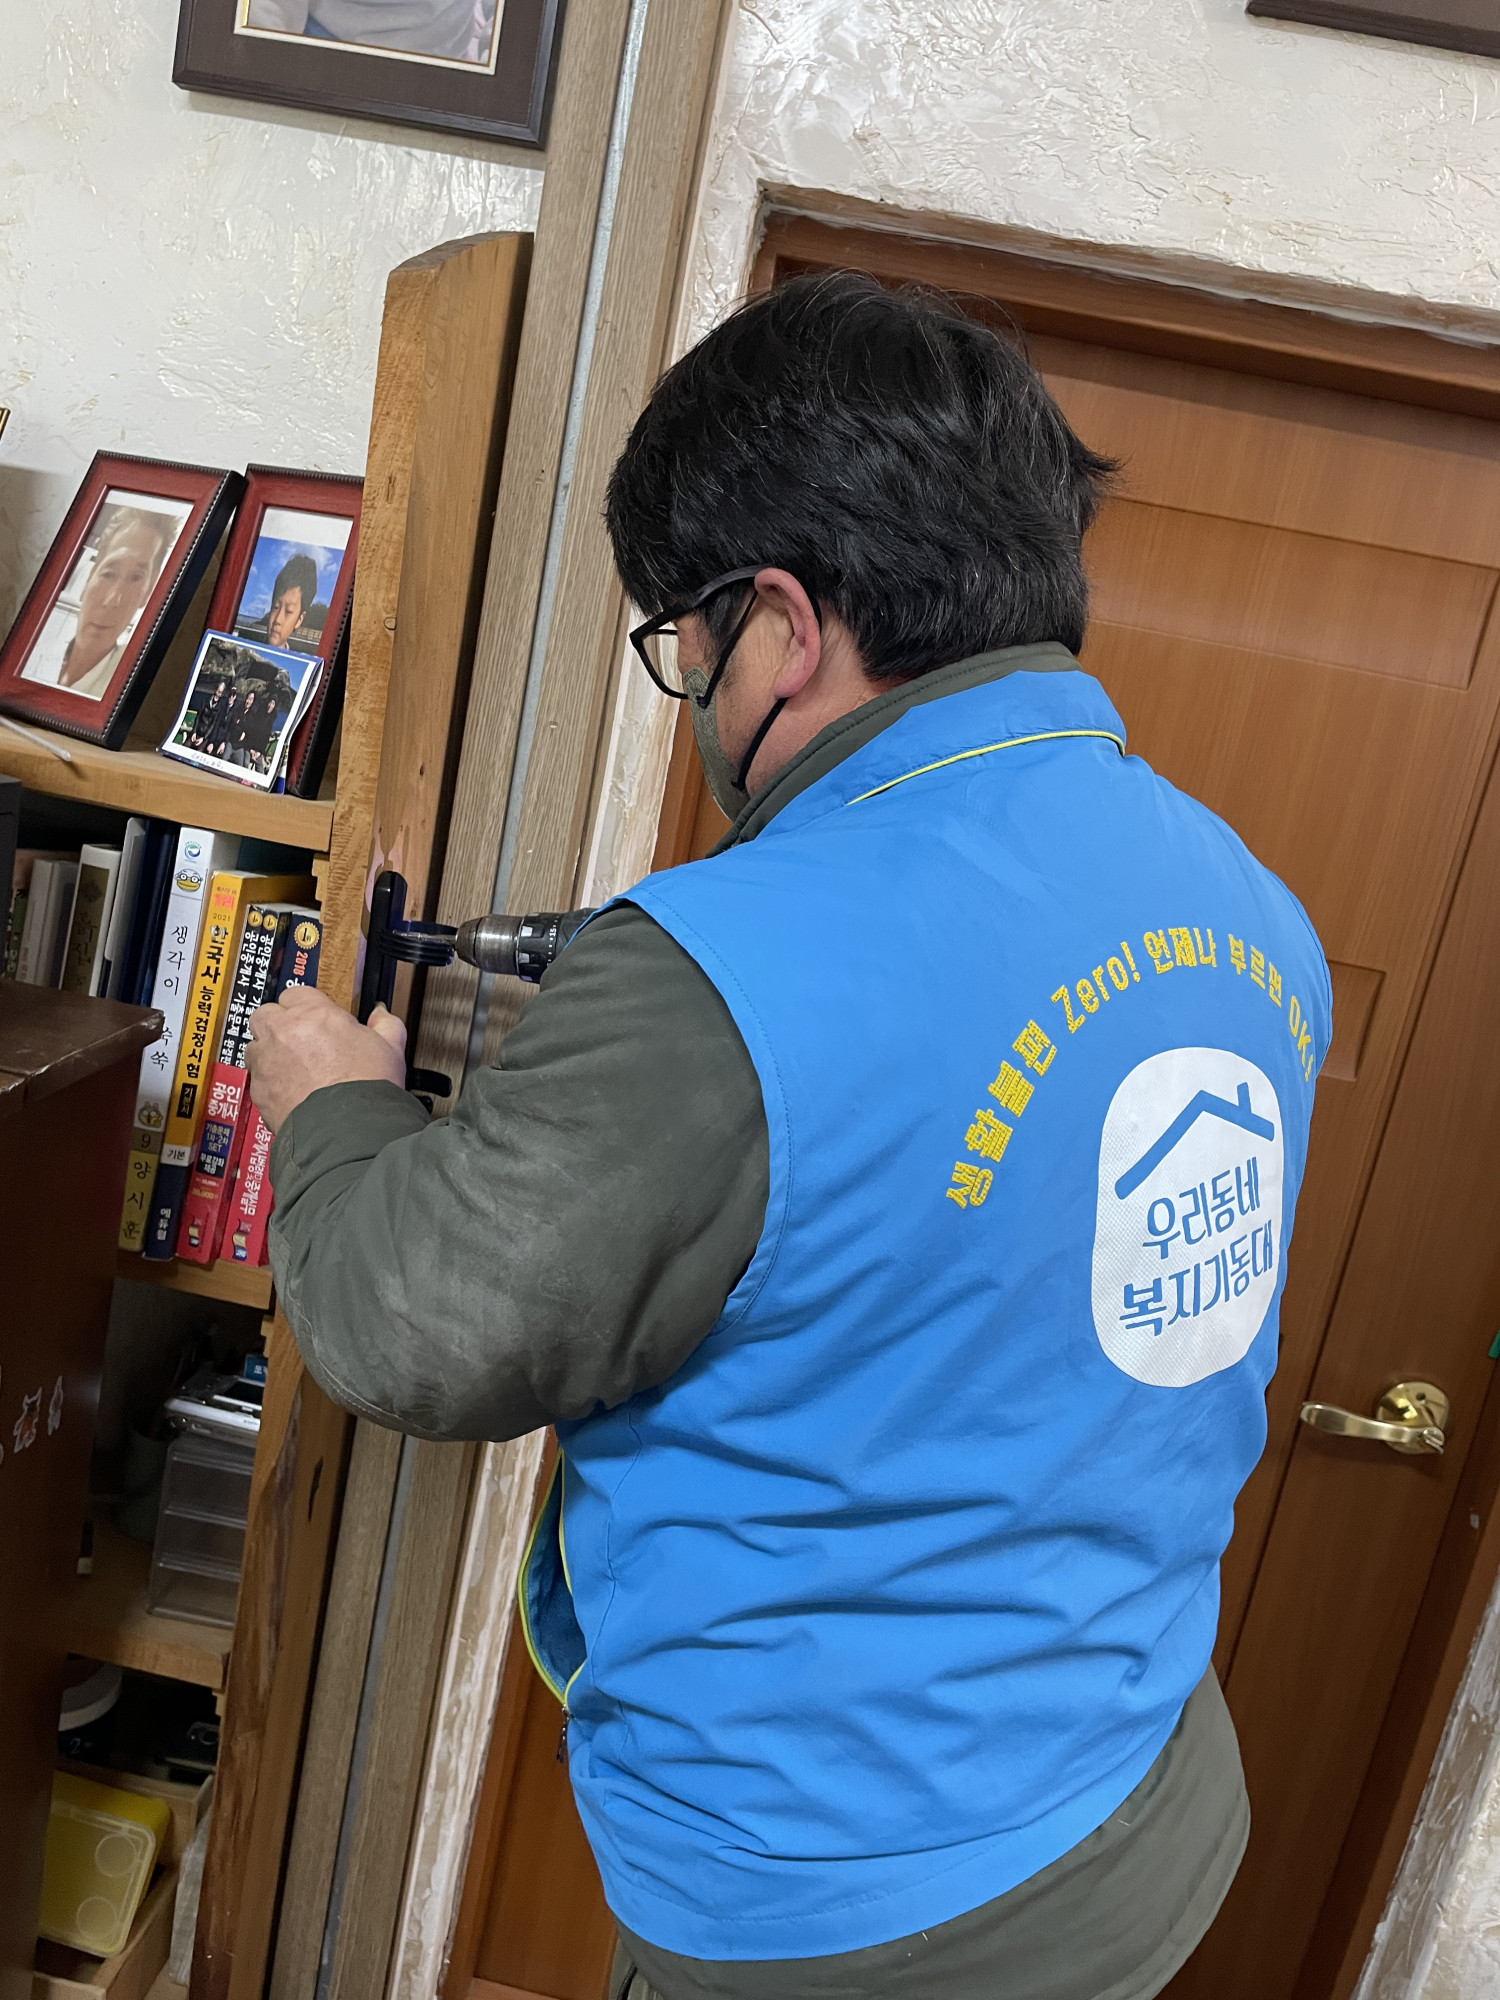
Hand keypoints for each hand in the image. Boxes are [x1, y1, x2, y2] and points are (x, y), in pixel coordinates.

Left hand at [245, 986, 407, 1131]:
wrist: (348, 1130)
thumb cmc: (367, 1089)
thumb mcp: (390, 1048)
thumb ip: (385, 1024)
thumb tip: (381, 1016)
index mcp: (314, 1015)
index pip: (296, 993)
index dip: (307, 1007)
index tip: (316, 1018)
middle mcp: (284, 1033)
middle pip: (266, 1013)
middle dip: (279, 1024)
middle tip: (299, 1039)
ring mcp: (267, 1061)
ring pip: (255, 1045)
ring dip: (269, 1051)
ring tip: (293, 1067)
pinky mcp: (259, 1090)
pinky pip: (257, 1077)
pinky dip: (269, 1082)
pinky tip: (291, 1091)